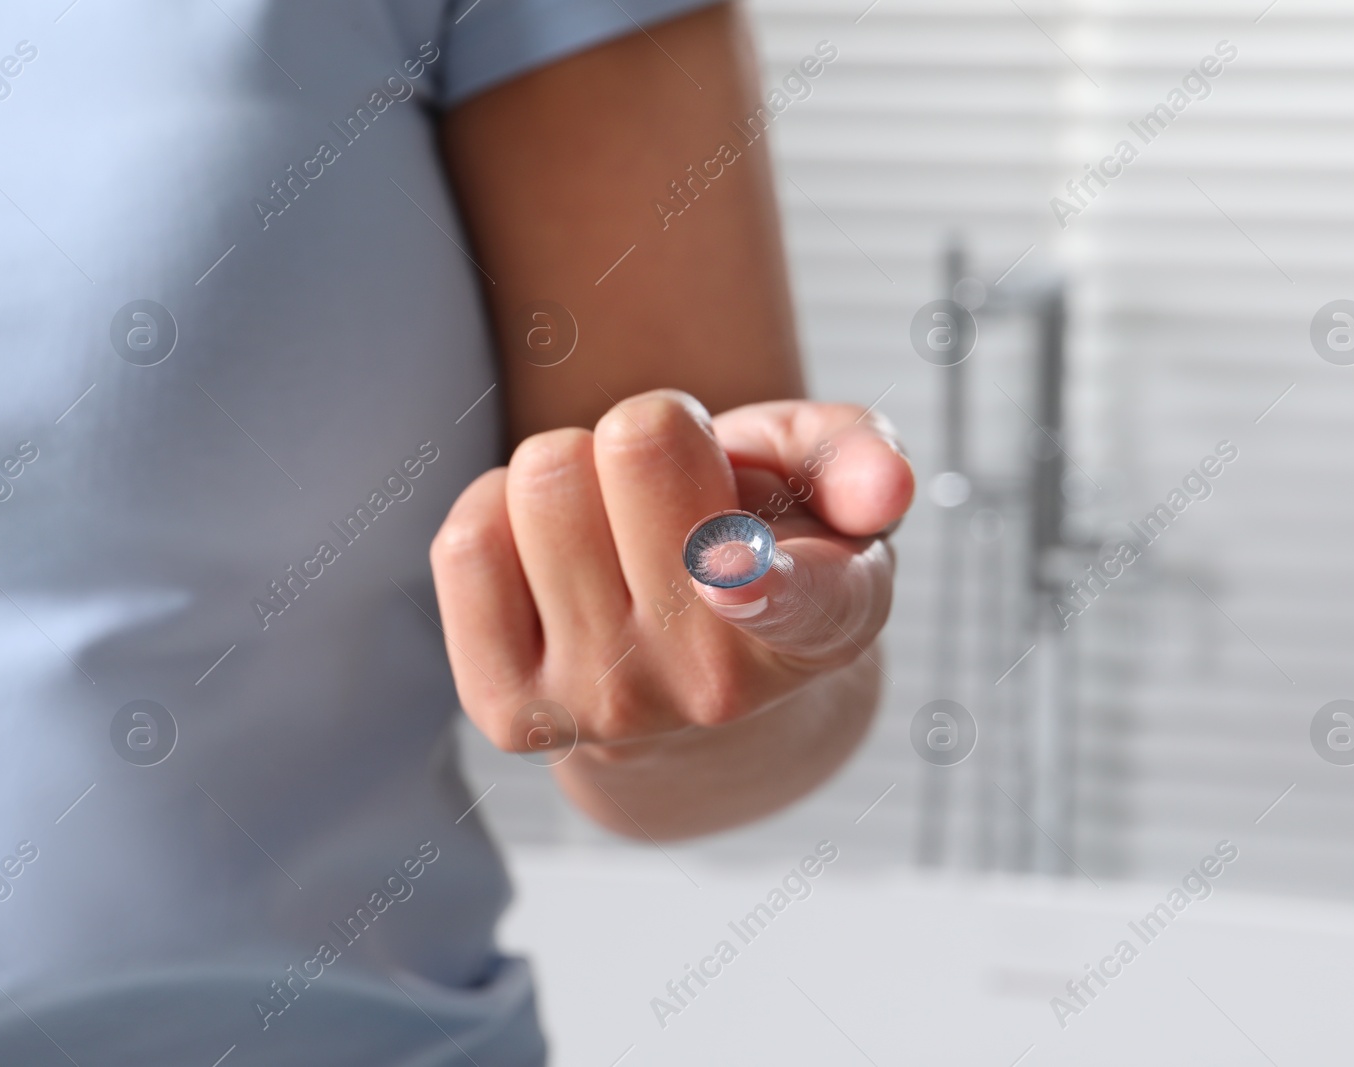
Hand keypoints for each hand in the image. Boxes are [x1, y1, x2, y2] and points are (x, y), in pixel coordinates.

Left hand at [429, 390, 912, 757]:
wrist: (688, 673)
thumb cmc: (765, 542)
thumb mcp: (829, 489)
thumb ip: (862, 462)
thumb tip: (887, 485)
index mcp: (823, 623)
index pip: (801, 600)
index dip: (762, 579)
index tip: (729, 571)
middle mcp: (718, 687)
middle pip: (630, 447)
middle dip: (646, 435)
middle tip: (671, 494)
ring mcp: (610, 709)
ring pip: (542, 481)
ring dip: (574, 473)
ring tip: (615, 529)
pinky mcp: (513, 716)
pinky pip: (466, 540)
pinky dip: (499, 513)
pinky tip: (551, 559)